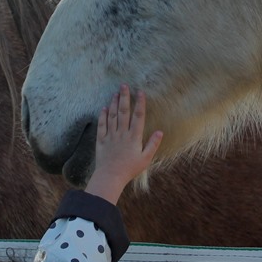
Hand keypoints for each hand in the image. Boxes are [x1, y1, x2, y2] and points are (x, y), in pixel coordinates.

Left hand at [84, 84, 162, 204]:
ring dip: (114, 103)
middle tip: (124, 85)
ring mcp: (111, 135)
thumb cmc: (129, 169)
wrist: (110, 177)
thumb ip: (153, 144)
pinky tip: (104, 107)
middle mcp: (122, 133)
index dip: (139, 103)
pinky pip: (102, 125)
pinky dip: (103, 115)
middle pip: (123, 112)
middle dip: (125, 97)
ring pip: (112, 116)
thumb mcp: (145, 159)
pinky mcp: (101, 140)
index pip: (138, 116)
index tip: (140, 92)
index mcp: (134, 137)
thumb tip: (160, 132)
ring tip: (116, 93)